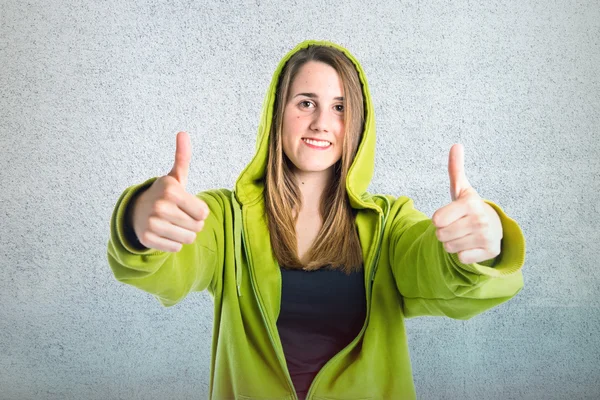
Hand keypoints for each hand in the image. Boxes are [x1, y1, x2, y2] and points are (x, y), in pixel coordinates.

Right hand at [131, 131, 209, 252]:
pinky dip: (173, 243)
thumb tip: (183, 133)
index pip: (203, 213)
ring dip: (185, 234)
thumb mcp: (175, 177)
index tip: (186, 205)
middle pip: (197, 227)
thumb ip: (182, 157)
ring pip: (188, 239)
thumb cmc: (164, 194)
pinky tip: (164, 233)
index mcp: (171, 190)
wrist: (137, 211)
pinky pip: (176, 248)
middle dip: (193, 224)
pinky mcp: (148, 239)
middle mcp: (160, 206)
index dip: (199, 211)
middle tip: (179, 215)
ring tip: (173, 224)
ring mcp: (152, 223)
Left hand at [431, 144, 502, 264]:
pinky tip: (472, 244)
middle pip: (441, 235)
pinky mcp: (490, 252)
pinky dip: (463, 254)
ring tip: (464, 234)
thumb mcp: (461, 189)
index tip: (450, 215)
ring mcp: (486, 237)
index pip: (437, 220)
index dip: (439, 220)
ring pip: (449, 248)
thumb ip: (455, 168)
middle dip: (444, 233)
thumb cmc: (470, 208)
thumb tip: (456, 145)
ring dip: (452, 243)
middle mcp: (480, 220)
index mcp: (470, 204)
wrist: (494, 226)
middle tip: (457, 226)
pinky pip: (461, 258)